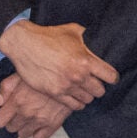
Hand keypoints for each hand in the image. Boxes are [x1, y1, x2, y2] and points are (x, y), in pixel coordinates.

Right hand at [0, 20, 118, 109]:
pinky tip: (75, 96)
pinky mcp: (54, 93)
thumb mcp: (73, 31)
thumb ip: (88, 39)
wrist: (24, 44)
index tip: (110, 77)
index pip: (111, 77)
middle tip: (94, 82)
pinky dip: (77, 102)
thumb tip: (99, 38)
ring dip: (87, 95)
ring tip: (83, 89)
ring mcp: (66, 86)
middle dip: (99, 86)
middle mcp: (78, 76)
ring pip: (87, 100)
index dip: (112, 77)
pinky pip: (74, 106)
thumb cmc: (48, 36)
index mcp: (85, 60)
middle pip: (100, 91)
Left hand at [0, 74, 70, 137]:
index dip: (2, 116)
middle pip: (11, 128)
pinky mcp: (53, 124)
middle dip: (13, 121)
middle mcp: (26, 113)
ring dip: (25, 127)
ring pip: (23, 135)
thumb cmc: (43, 72)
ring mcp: (40, 120)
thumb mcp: (20, 73)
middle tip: (20, 112)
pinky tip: (39, 124)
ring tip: (30, 117)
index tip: (7, 112)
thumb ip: (6, 87)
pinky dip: (37, 134)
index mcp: (16, 100)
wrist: (67, 75)